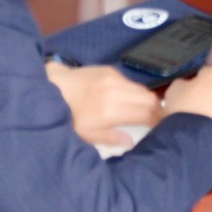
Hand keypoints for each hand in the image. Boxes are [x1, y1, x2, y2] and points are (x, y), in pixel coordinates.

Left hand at [46, 62, 161, 145]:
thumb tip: (130, 142)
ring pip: (141, 88)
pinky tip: (127, 98)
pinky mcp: (109, 70)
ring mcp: (113, 78)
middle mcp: (116, 91)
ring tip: (146, 109)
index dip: (157, 121)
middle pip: (149, 98)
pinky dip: (133, 91)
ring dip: (147, 99)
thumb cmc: (67, 117)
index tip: (160, 127)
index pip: (146, 113)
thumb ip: (109, 138)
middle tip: (157, 119)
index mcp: (111, 110)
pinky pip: (129, 81)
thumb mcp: (84, 135)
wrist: (51, 88)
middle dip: (156, 109)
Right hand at [162, 65, 211, 131]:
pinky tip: (205, 127)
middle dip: (209, 92)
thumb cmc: (183, 107)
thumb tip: (188, 85)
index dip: (202, 75)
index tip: (193, 84)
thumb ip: (183, 83)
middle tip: (194, 103)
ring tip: (199, 119)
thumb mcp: (174, 90)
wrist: (194, 136)